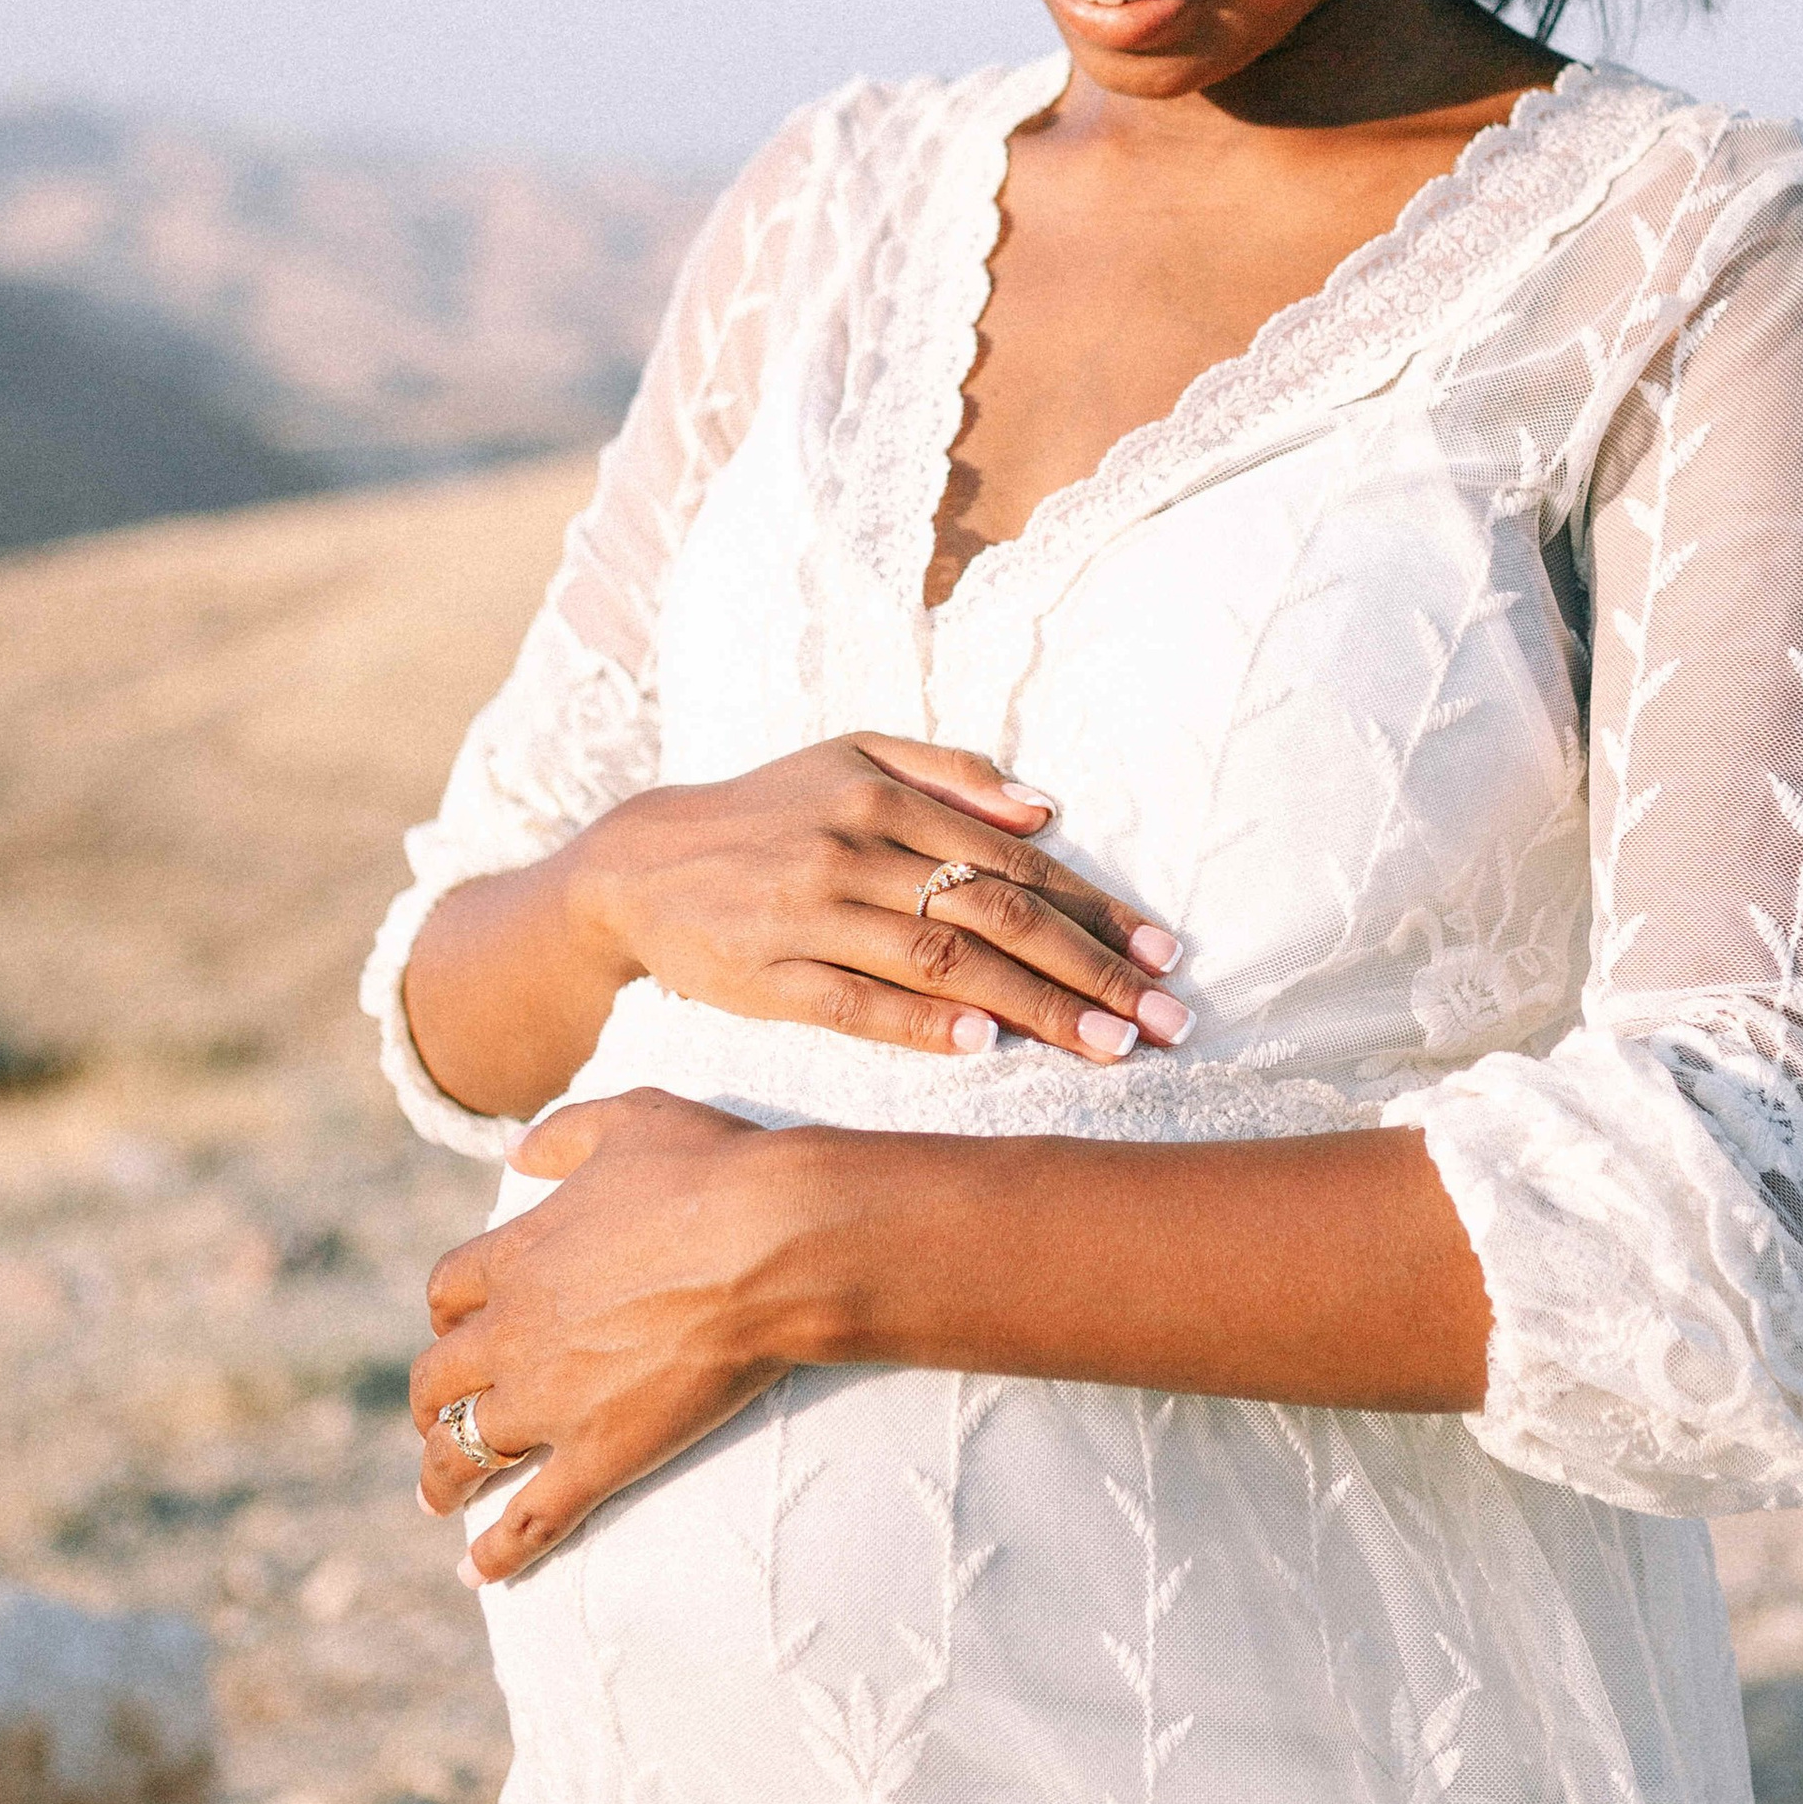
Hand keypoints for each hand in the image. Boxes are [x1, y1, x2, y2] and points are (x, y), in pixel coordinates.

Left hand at [413, 1092, 812, 1581]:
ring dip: (442, 1475)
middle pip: (438, 1377)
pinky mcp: (600, 1454)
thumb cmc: (712, 1170)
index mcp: (518, 1253)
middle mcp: (516, 1330)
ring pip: (464, 1449)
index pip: (447, 1290)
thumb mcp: (629, 1119)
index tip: (456, 1327)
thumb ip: (564, 1135)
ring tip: (437, 1499)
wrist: (773, 1239)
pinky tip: (477, 1575)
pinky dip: (498, 1552)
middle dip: (430, 1401)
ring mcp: (551, 1399)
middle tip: (435, 1419)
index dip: (446, 1312)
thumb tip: (517, 1153)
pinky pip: (532, 1516)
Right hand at [573, 733, 1188, 1062]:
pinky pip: (855, 1005)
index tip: (1164, 954)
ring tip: (1108, 1047)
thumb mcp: (853, 754)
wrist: (637, 865)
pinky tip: (984, 1049)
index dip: (1096, 911)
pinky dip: (922, 1026)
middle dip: (1091, 971)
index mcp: (883, 794)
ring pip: (942, 963)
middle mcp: (853, 849)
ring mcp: (809, 914)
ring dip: (1035, 1008)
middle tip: (1165, 1020)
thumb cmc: (767, 810)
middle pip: (994, 915)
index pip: (1014, 862)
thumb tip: (1047, 811)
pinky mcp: (768, 976)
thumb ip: (952, 772)